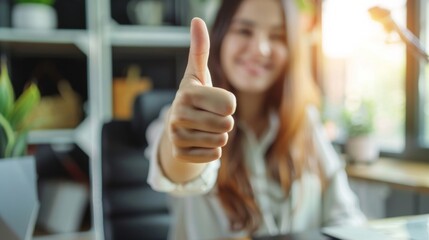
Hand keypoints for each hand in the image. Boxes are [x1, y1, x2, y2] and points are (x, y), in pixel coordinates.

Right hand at [167, 18, 235, 162]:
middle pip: (227, 124)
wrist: (177, 125)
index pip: (229, 105)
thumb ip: (200, 50)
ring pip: (221, 141)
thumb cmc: (195, 97)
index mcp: (186, 94)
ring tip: (205, 127)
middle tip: (211, 116)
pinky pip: (214, 156)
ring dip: (219, 135)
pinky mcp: (180, 154)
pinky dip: (212, 150)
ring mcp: (177, 137)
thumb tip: (196, 20)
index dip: (229, 104)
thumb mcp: (198, 74)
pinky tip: (200, 141)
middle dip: (225, 121)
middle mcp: (178, 115)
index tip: (217, 101)